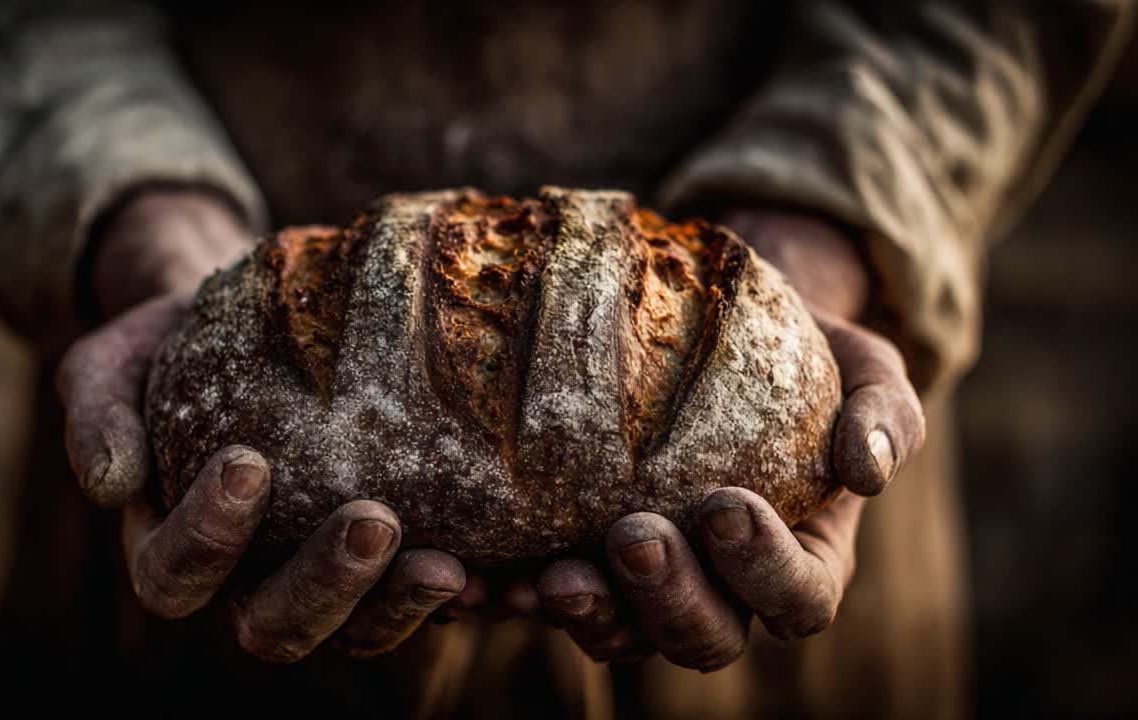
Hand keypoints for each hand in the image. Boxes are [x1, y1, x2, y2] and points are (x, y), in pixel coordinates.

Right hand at [55, 189, 466, 659]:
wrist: (242, 323)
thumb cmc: (169, 345)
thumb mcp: (109, 365)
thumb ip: (98, 417)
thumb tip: (110, 482)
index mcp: (177, 549)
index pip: (177, 575)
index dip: (207, 538)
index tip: (248, 462)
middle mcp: (251, 581)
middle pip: (276, 627)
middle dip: (326, 587)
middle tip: (374, 521)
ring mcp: (324, 575)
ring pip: (359, 631)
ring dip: (401, 606)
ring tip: (450, 565)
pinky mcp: (391, 554)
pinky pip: (424, 594)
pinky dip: (462, 594)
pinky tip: (501, 571)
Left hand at [532, 210, 925, 669]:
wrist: (725, 335)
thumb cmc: (806, 356)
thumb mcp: (865, 370)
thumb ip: (886, 416)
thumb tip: (870, 470)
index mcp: (802, 560)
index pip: (797, 598)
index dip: (763, 570)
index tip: (725, 503)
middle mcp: (727, 591)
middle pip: (705, 636)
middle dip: (668, 597)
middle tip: (633, 534)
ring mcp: (651, 586)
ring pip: (627, 636)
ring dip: (592, 615)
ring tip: (556, 576)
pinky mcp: (590, 562)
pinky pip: (560, 603)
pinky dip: (527, 601)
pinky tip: (497, 580)